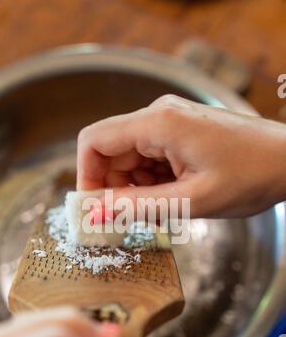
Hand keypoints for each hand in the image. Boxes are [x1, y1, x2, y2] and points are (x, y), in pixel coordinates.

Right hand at [77, 95, 285, 217]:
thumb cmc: (251, 176)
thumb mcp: (193, 200)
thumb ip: (139, 206)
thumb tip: (96, 214)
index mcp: (159, 123)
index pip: (95, 141)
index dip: (86, 176)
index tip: (95, 209)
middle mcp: (159, 116)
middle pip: (110, 152)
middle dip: (113, 188)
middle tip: (129, 220)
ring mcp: (169, 123)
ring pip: (128, 159)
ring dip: (134, 188)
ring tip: (163, 209)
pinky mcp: (178, 134)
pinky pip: (148, 159)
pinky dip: (151, 182)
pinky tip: (172, 197)